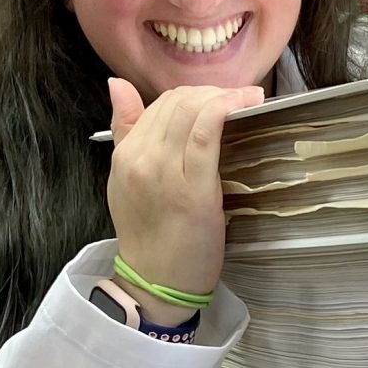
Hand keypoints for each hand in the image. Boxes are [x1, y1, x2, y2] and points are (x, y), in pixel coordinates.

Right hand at [105, 78, 261, 316]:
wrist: (155, 282)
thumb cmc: (151, 237)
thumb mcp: (126, 181)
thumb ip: (126, 131)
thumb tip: (118, 85)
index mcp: (125, 154)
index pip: (158, 105)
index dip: (192, 95)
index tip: (218, 99)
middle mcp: (141, 157)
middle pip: (177, 102)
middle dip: (211, 92)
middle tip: (237, 99)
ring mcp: (166, 172)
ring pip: (192, 111)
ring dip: (225, 96)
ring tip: (249, 98)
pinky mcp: (194, 188)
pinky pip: (206, 134)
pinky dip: (226, 110)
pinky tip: (245, 104)